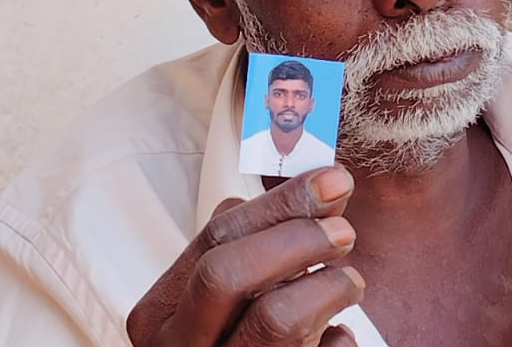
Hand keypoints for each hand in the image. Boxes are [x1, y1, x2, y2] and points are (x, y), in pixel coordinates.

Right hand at [126, 166, 363, 345]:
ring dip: (327, 287)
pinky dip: (337, 340)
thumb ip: (258, 236)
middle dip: (296, 240)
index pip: (216, 236)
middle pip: (226, 274)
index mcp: (162, 310)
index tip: (332, 180)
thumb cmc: (234, 333)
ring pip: (275, 319)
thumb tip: (323, 184)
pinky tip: (336, 334)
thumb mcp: (228, 288)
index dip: (281, 202)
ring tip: (349, 282)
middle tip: (344, 232)